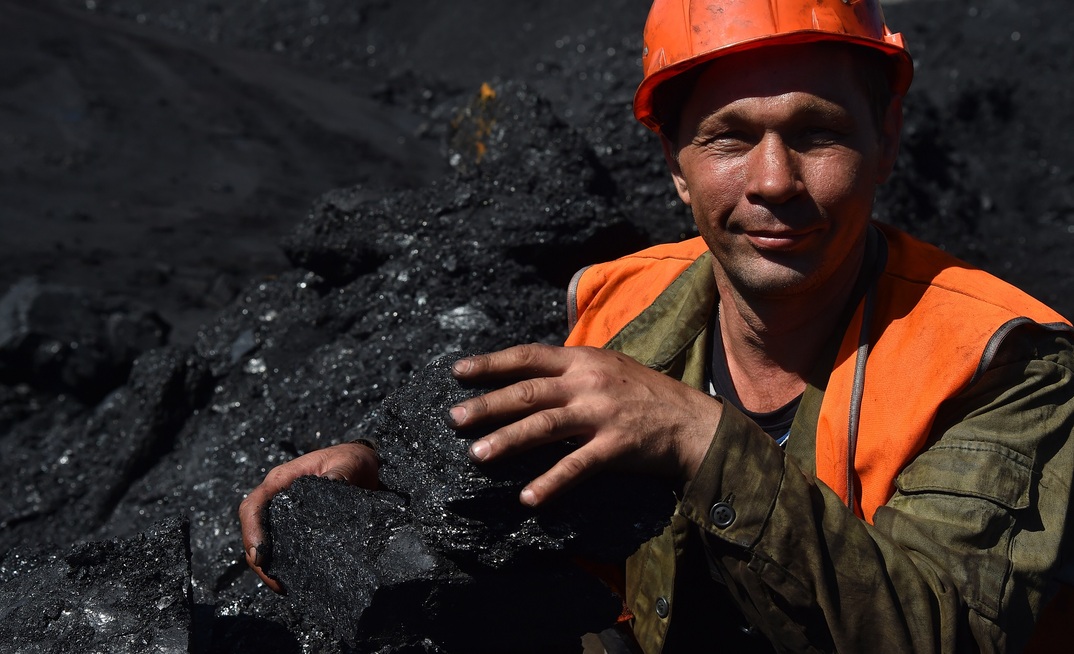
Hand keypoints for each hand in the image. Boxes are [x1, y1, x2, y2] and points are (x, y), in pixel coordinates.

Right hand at [238, 441, 379, 592]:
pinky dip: (282, 564)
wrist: (364, 464)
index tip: (259, 555)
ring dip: (268, 566)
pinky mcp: (295, 525)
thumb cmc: (353, 459)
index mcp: (283, 479)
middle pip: (254, 528)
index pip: (254, 505)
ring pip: (265, 541)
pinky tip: (293, 581)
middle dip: (257, 558)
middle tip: (275, 583)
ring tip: (283, 587)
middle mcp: (278, 496)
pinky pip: (281, 546)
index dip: (251, 530)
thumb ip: (341, 473)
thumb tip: (332, 485)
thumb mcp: (350, 462)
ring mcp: (285, 512)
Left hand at [447, 343, 720, 507]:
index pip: (528, 357)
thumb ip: (571, 370)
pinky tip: (528, 497)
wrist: (692, 421)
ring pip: (545, 426)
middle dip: (488, 405)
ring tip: (478, 454)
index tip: (457, 372)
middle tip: (454, 419)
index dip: (491, 364)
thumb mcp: (608, 367)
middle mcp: (588, 383)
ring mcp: (601, 414)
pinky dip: (551, 482)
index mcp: (582, 360)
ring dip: (508, 441)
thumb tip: (528, 375)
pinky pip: (576, 466)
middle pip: (528, 392)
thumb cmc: (646, 394)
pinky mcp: (615, 446)